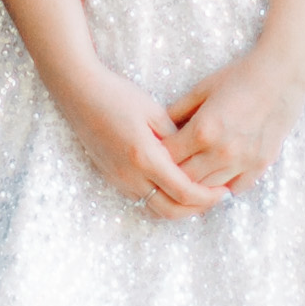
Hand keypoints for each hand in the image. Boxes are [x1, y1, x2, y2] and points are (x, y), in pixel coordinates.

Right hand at [60, 66, 223, 220]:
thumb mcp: (154, 111)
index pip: (183, 192)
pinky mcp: (112, 178)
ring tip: (198, 194)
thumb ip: (177, 138)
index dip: (208, 197)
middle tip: (215, 198)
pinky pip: (141, 199)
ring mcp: (118, 180)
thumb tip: (195, 157)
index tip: (224, 191)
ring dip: (178, 207)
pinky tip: (174, 186)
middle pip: (170, 211)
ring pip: (154, 209)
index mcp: (144, 157)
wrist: (80, 94)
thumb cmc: (118, 96)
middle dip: (197, 209)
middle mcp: (130, 175)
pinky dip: (161, 200)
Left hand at [166, 52, 304, 200]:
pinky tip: (216, 175)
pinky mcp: (260, 165)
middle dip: (172, 174)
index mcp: (203, 130)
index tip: (154, 152)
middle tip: (167, 167)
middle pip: (185, 178)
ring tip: (189, 175)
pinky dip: (222, 186)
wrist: (282, 74)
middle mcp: (222, 151)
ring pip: (208, 189)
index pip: (168, 157)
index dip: (157, 156)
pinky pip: (234, 188)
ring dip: (196, 184)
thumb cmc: (240, 76)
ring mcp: (243, 161)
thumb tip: (157, 128)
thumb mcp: (202, 88)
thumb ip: (178, 111)